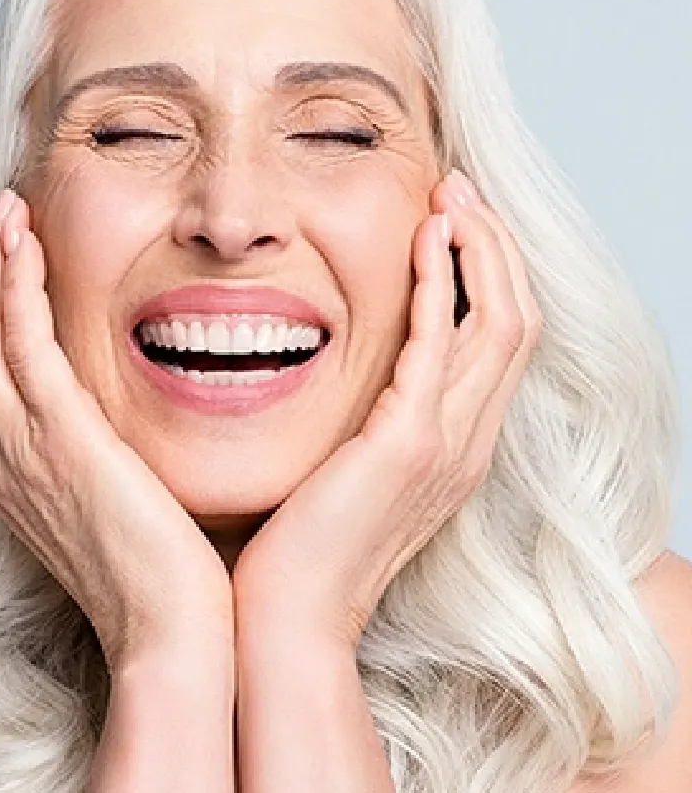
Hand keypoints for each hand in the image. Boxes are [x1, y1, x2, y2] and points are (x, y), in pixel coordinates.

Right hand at [0, 189, 232, 669]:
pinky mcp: (61, 442)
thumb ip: (86, 450)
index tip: (0, 252)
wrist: (167, 628)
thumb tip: (100, 409)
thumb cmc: (151, 567)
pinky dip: (15, 290)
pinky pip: (18, 347)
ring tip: (7, 213)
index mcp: (7, 467)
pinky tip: (29, 249)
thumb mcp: (101, 498)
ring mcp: (20, 448)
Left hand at [232, 170, 541, 650]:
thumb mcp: (351, 470)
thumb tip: (352, 370)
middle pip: (517, 319)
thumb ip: (369, 420)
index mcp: (456, 446)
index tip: (455, 220)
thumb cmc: (305, 545)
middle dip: (495, 246)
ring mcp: (447, 444)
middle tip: (460, 188)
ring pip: (499, 322)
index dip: (489, 273)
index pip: (499, 341)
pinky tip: (425, 237)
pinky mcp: (409, 443)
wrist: (290, 619)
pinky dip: (440, 282)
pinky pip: (441, 342)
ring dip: (480, 249)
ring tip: (451, 195)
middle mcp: (468, 441)